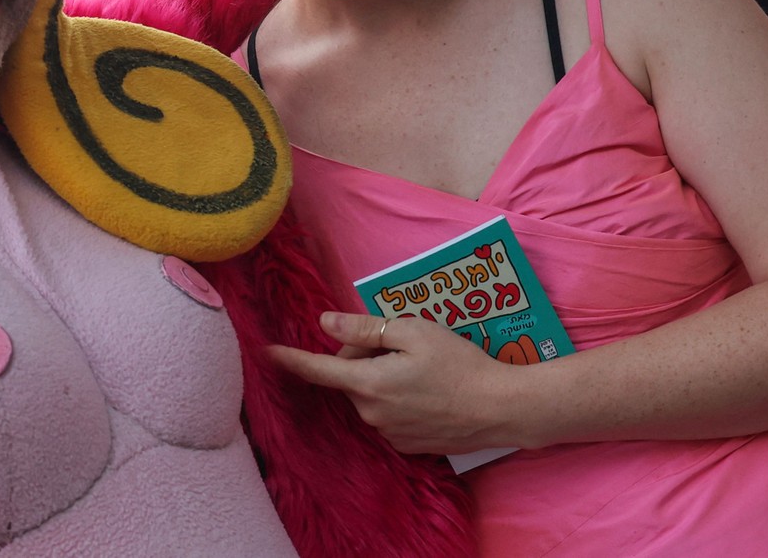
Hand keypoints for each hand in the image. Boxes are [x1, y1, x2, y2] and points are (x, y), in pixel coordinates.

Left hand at [268, 312, 520, 454]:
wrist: (502, 408)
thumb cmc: (459, 364)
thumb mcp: (412, 331)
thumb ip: (364, 328)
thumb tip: (324, 323)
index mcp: (368, 384)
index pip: (317, 370)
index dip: (290, 359)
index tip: (265, 352)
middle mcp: (371, 413)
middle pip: (350, 376)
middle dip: (363, 355)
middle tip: (401, 342)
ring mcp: (389, 433)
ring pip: (369, 394)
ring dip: (381, 377)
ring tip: (421, 368)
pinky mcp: (406, 445)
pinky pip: (388, 413)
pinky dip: (397, 398)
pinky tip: (427, 391)